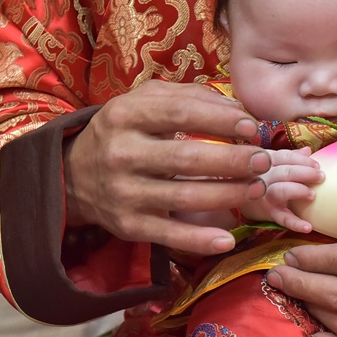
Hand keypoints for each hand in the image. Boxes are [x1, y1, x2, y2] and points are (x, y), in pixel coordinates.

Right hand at [64, 81, 272, 255]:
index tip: (251, 127)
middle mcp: (121, 153)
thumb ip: (188, 96)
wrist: (73, 174)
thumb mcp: (144, 101)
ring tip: (257, 188)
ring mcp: (124, 193)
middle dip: (232, 160)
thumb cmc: (124, 131)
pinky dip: (200, 239)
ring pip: (184, 196)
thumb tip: (238, 109)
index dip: (220, 120)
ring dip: (227, 195)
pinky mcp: (128, 225)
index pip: (180, 113)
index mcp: (125, 115)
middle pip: (186, 157)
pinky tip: (228, 239)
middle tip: (263, 161)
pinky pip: (169, 235)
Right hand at [239, 147, 321, 232]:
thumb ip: (291, 157)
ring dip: (298, 191)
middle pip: (285, 172)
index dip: (302, 160)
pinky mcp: (269, 213)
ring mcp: (265, 196)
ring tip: (312, 195)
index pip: (285, 156)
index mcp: (267, 161)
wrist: (238, 198)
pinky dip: (296, 224)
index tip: (317, 164)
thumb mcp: (272, 163)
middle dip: (305, 173)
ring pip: (281, 191)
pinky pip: (283, 219)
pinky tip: (308, 227)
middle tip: (321, 176)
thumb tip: (308, 150)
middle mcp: (264, 177)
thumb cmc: (262, 177)